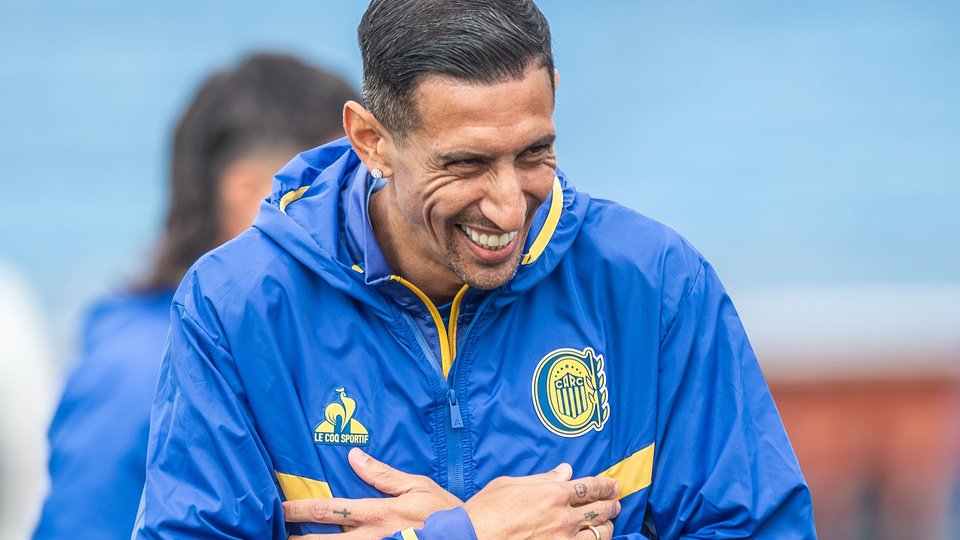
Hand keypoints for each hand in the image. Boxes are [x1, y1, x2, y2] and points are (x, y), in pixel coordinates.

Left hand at [284, 447, 461, 538]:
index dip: (300, 510)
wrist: (469, 538)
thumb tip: (354, 456)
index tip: (281, 508)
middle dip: (296, 538)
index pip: (329, 510)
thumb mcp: (416, 486)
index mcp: (377, 513)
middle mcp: (372, 537)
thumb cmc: (444, 512)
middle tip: (276, 534)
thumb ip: (382, 474)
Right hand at [463, 463, 620, 539]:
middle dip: (612, 505)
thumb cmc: (487, 510)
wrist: (473, 538)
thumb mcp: (511, 484)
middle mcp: (563, 517)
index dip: (606, 486)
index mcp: (553, 493)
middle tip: (616, 502)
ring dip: (607, 527)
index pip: (590, 487)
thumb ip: (543, 478)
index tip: (613, 485)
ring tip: (608, 523)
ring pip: (600, 534)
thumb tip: (565, 471)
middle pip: (600, 510)